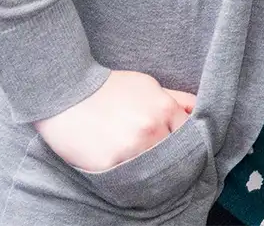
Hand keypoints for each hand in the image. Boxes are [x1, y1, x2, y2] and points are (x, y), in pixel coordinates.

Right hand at [35, 70, 195, 173]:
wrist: (67, 93)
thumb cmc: (109, 88)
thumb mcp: (147, 85)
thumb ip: (175, 98)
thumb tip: (196, 110)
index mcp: (164, 109)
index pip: (188, 134)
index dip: (183, 140)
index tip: (176, 145)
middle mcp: (151, 130)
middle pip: (173, 154)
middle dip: (168, 156)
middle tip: (159, 158)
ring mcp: (130, 150)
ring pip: (152, 168)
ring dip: (148, 168)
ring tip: (137, 160)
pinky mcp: (108, 166)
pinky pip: (126, 178)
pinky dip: (126, 175)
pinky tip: (120, 165)